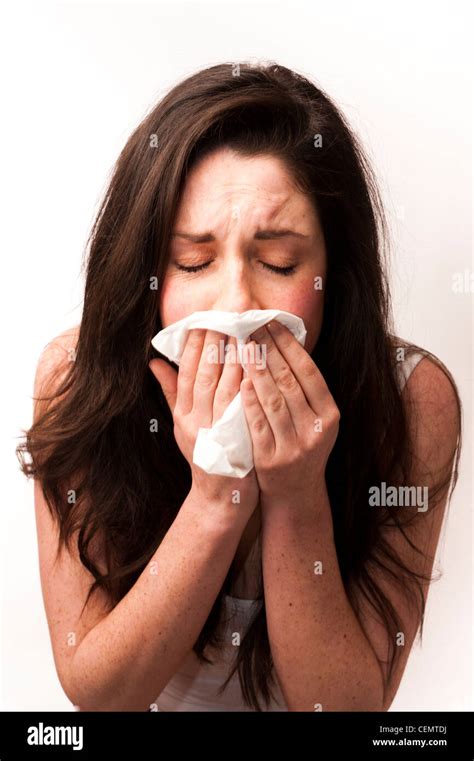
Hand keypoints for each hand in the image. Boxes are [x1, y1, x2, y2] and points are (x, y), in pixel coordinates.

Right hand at [149, 329, 259, 520]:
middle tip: (228, 315)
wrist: (219, 498)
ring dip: (234, 356)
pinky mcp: (233, 439)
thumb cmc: (206, 456)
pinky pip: (241, 404)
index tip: (206, 319)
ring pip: (224, 385)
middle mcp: (195, 420)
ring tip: (245, 331)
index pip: (186, 370)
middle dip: (216, 342)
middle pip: (204, 373)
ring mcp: (215, 430)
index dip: (196, 344)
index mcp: (183, 413)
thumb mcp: (184, 425)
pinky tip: (257, 363)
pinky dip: (248, 382)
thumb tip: (155, 361)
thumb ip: (172, 392)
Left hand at [240, 320, 339, 512]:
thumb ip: (303, 388)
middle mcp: (316, 430)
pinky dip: (249, 401)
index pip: (308, 372)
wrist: (295, 492)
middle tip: (251, 327)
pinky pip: (258, 424)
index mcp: (329, 415)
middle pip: (290, 382)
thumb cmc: (300, 445)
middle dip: (269, 351)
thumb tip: (284, 342)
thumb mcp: (313, 418)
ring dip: (257, 370)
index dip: (289, 345)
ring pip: (274, 400)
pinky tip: (240, 381)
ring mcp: (294, 446)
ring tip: (243, 346)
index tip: (271, 323)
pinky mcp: (272, 460)